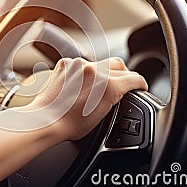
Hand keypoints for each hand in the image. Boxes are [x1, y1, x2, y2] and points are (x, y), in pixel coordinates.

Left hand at [29, 57, 147, 140]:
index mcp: (108, 85)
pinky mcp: (66, 63)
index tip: (140, 87)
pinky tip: (81, 85)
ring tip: (97, 88)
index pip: (134, 78)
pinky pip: (83, 64)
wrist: (46, 119)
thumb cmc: (71, 124)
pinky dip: (85, 72)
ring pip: (101, 62)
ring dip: (103, 73)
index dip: (140, 84)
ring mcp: (79, 64)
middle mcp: (95, 70)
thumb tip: (122, 89)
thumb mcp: (103, 115)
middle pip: (120, 65)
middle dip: (125, 75)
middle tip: (123, 85)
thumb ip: (116, 96)